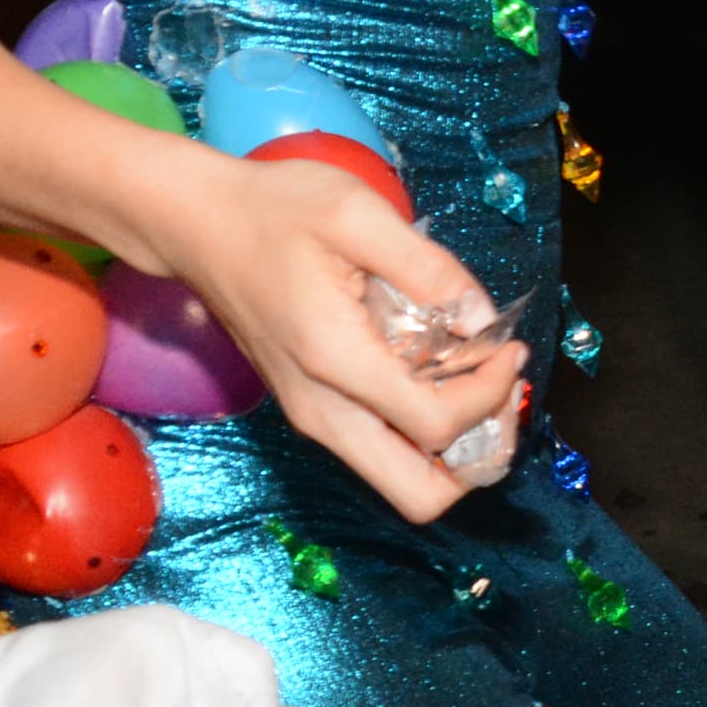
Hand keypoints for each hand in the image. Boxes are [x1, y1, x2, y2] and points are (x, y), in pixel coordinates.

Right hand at [142, 145, 522, 523]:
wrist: (197, 227)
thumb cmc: (276, 210)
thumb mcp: (358, 214)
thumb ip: (428, 268)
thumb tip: (481, 320)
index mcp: (335, 362)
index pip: (435, 426)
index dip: (489, 396)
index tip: (508, 346)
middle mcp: (322, 413)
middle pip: (419, 495)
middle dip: (479, 456)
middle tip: (500, 389)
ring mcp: (313, 419)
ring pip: (402, 483)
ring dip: (455, 449)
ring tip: (478, 380)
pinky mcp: (312, 411)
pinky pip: (382, 452)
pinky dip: (424, 433)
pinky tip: (438, 373)